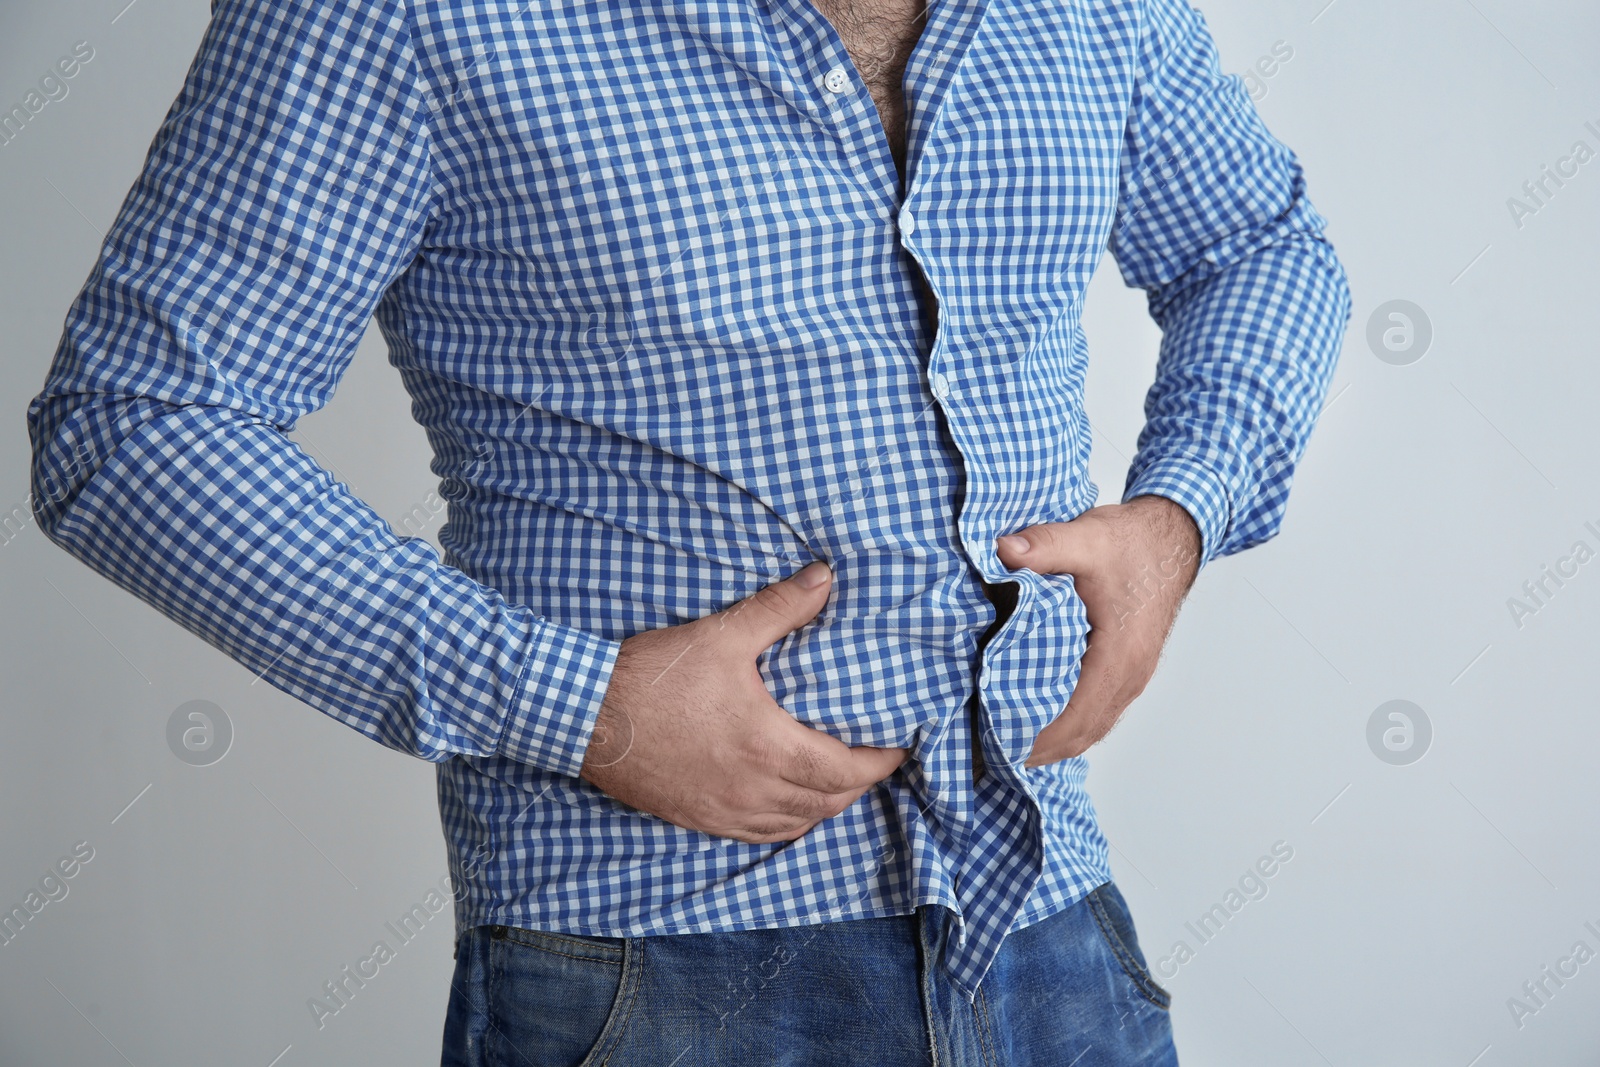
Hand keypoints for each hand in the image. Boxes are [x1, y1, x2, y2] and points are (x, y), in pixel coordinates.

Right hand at [579, 561, 908, 843]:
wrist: (586, 715)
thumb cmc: (653, 677)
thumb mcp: (723, 635)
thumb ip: (780, 608)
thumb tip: (824, 579)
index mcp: (767, 746)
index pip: (846, 771)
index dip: (880, 763)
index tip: (897, 747)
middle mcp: (751, 788)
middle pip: (828, 804)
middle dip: (859, 785)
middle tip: (873, 760)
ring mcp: (723, 810)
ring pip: (795, 824)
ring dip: (825, 807)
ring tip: (837, 781)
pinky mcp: (697, 818)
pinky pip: (756, 835)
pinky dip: (785, 823)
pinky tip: (786, 806)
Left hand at [995, 495, 1200, 767]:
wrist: (1172, 538)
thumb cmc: (1133, 543)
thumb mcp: (1088, 538)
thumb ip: (1046, 545)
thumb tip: (1003, 550)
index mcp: (1119, 654)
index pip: (1075, 714)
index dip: (1037, 734)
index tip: (998, 740)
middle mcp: (1130, 675)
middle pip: (1082, 732)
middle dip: (1038, 747)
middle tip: (991, 751)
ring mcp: (1132, 676)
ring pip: (1092, 728)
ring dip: (1054, 743)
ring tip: (1009, 748)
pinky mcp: (1127, 670)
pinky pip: (1098, 713)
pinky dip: (1070, 727)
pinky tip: (1042, 726)